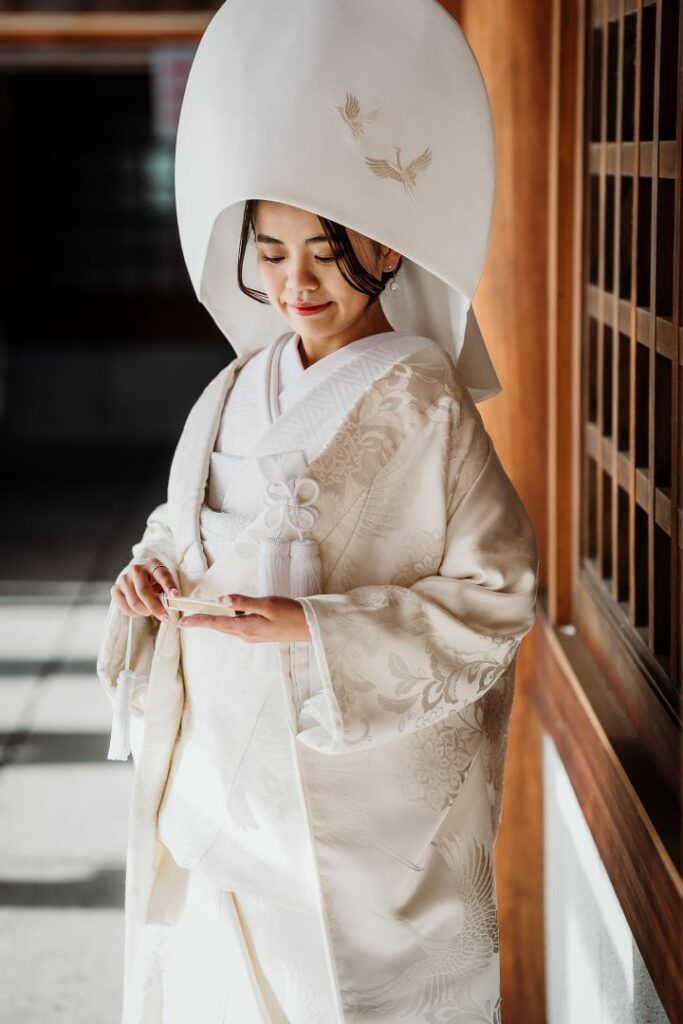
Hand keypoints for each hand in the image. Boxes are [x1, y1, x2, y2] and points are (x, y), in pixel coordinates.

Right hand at [111, 558, 177, 621]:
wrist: (139, 579)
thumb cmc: (156, 582)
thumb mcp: (165, 582)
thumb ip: (168, 590)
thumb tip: (173, 602)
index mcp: (152, 564)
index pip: (161, 574)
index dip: (169, 585)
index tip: (175, 595)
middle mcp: (136, 569)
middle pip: (143, 591)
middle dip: (155, 607)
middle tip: (164, 616)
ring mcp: (124, 579)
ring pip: (134, 602)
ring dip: (145, 612)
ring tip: (152, 611)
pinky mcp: (115, 589)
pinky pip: (125, 608)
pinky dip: (135, 614)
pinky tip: (141, 611)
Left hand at [178, 594, 310, 641]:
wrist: (309, 627)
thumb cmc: (290, 613)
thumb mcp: (266, 604)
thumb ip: (243, 602)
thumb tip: (222, 600)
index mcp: (245, 628)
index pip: (215, 623)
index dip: (197, 621)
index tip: (181, 622)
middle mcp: (245, 635)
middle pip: (218, 626)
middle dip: (202, 621)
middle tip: (185, 618)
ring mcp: (251, 636)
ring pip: (227, 626)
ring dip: (214, 621)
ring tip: (200, 615)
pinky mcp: (257, 634)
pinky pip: (236, 626)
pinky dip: (227, 620)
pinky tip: (226, 614)